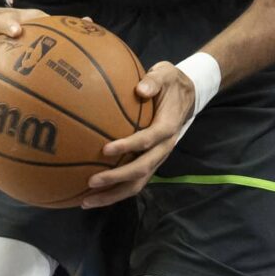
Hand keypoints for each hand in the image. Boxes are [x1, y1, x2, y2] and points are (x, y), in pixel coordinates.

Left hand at [82, 62, 194, 207]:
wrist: (188, 96)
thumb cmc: (171, 84)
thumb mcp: (165, 74)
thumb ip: (153, 80)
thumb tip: (140, 88)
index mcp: (168, 126)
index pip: (148, 140)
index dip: (129, 146)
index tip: (105, 149)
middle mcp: (164, 147)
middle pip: (142, 169)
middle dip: (117, 179)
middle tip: (91, 181)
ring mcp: (158, 158)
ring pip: (138, 182)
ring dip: (114, 194)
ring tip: (86, 201)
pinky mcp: (151, 162)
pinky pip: (134, 181)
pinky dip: (115, 191)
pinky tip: (93, 194)